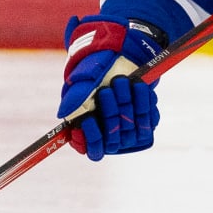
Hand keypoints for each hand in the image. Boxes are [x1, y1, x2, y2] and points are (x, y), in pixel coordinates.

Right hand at [57, 16, 164, 159]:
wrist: (119, 62)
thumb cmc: (94, 76)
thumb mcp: (81, 83)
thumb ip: (73, 98)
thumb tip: (63, 114)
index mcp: (93, 134)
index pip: (94, 150)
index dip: (91, 138)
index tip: (87, 119)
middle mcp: (113, 136)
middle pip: (113, 137)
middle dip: (109, 112)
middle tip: (106, 90)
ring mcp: (131, 131)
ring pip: (132, 127)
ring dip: (127, 104)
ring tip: (121, 81)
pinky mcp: (147, 122)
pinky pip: (149, 119)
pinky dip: (144, 102)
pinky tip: (139, 85)